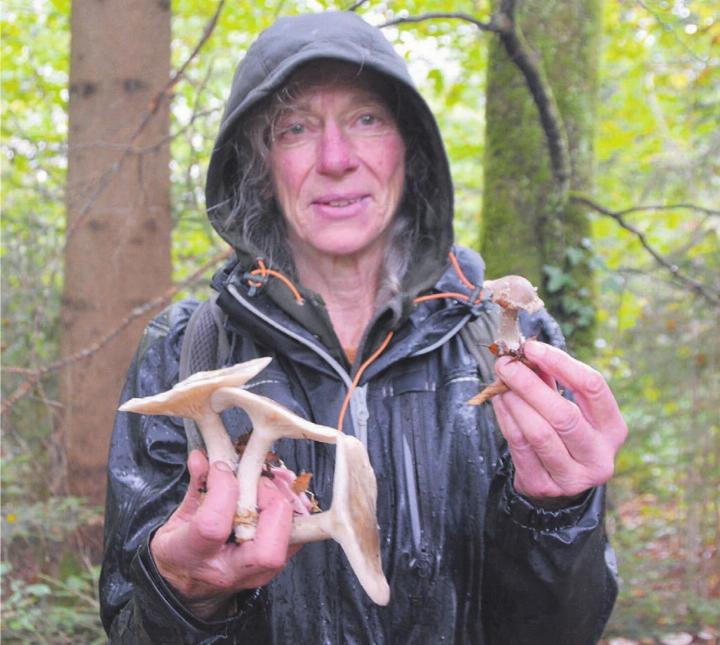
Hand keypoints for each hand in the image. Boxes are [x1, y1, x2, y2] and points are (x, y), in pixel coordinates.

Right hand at [150, 450, 300, 618]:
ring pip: (290, 542)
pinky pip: (298, 535)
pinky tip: (281, 491)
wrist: (190, 585)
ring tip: (272, 481)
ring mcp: (257, 573)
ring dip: (287, 502)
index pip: (214, 526)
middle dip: (271, 505)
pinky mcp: (275, 566)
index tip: (222, 468)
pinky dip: (295, 509)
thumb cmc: (184, 550)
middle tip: (259, 482)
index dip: (223, 488)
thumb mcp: (179, 519)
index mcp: (196, 555)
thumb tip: (201, 457)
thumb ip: (196, 486)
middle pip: (267, 551)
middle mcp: (231, 570)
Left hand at [491, 340, 626, 503]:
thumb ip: (552, 380)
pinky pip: (519, 445)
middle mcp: (599, 455)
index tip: (532, 348)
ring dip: (514, 401)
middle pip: (563, 413)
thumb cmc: (565, 435)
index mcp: (613, 429)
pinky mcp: (543, 485)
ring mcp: (572, 476)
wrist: (559, 489)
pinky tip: (499, 401)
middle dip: (529, 383)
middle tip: (506, 364)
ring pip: (538, 432)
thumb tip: (527, 351)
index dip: (560, 362)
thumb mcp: (571, 408)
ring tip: (500, 382)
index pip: (592, 387)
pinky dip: (505, 418)